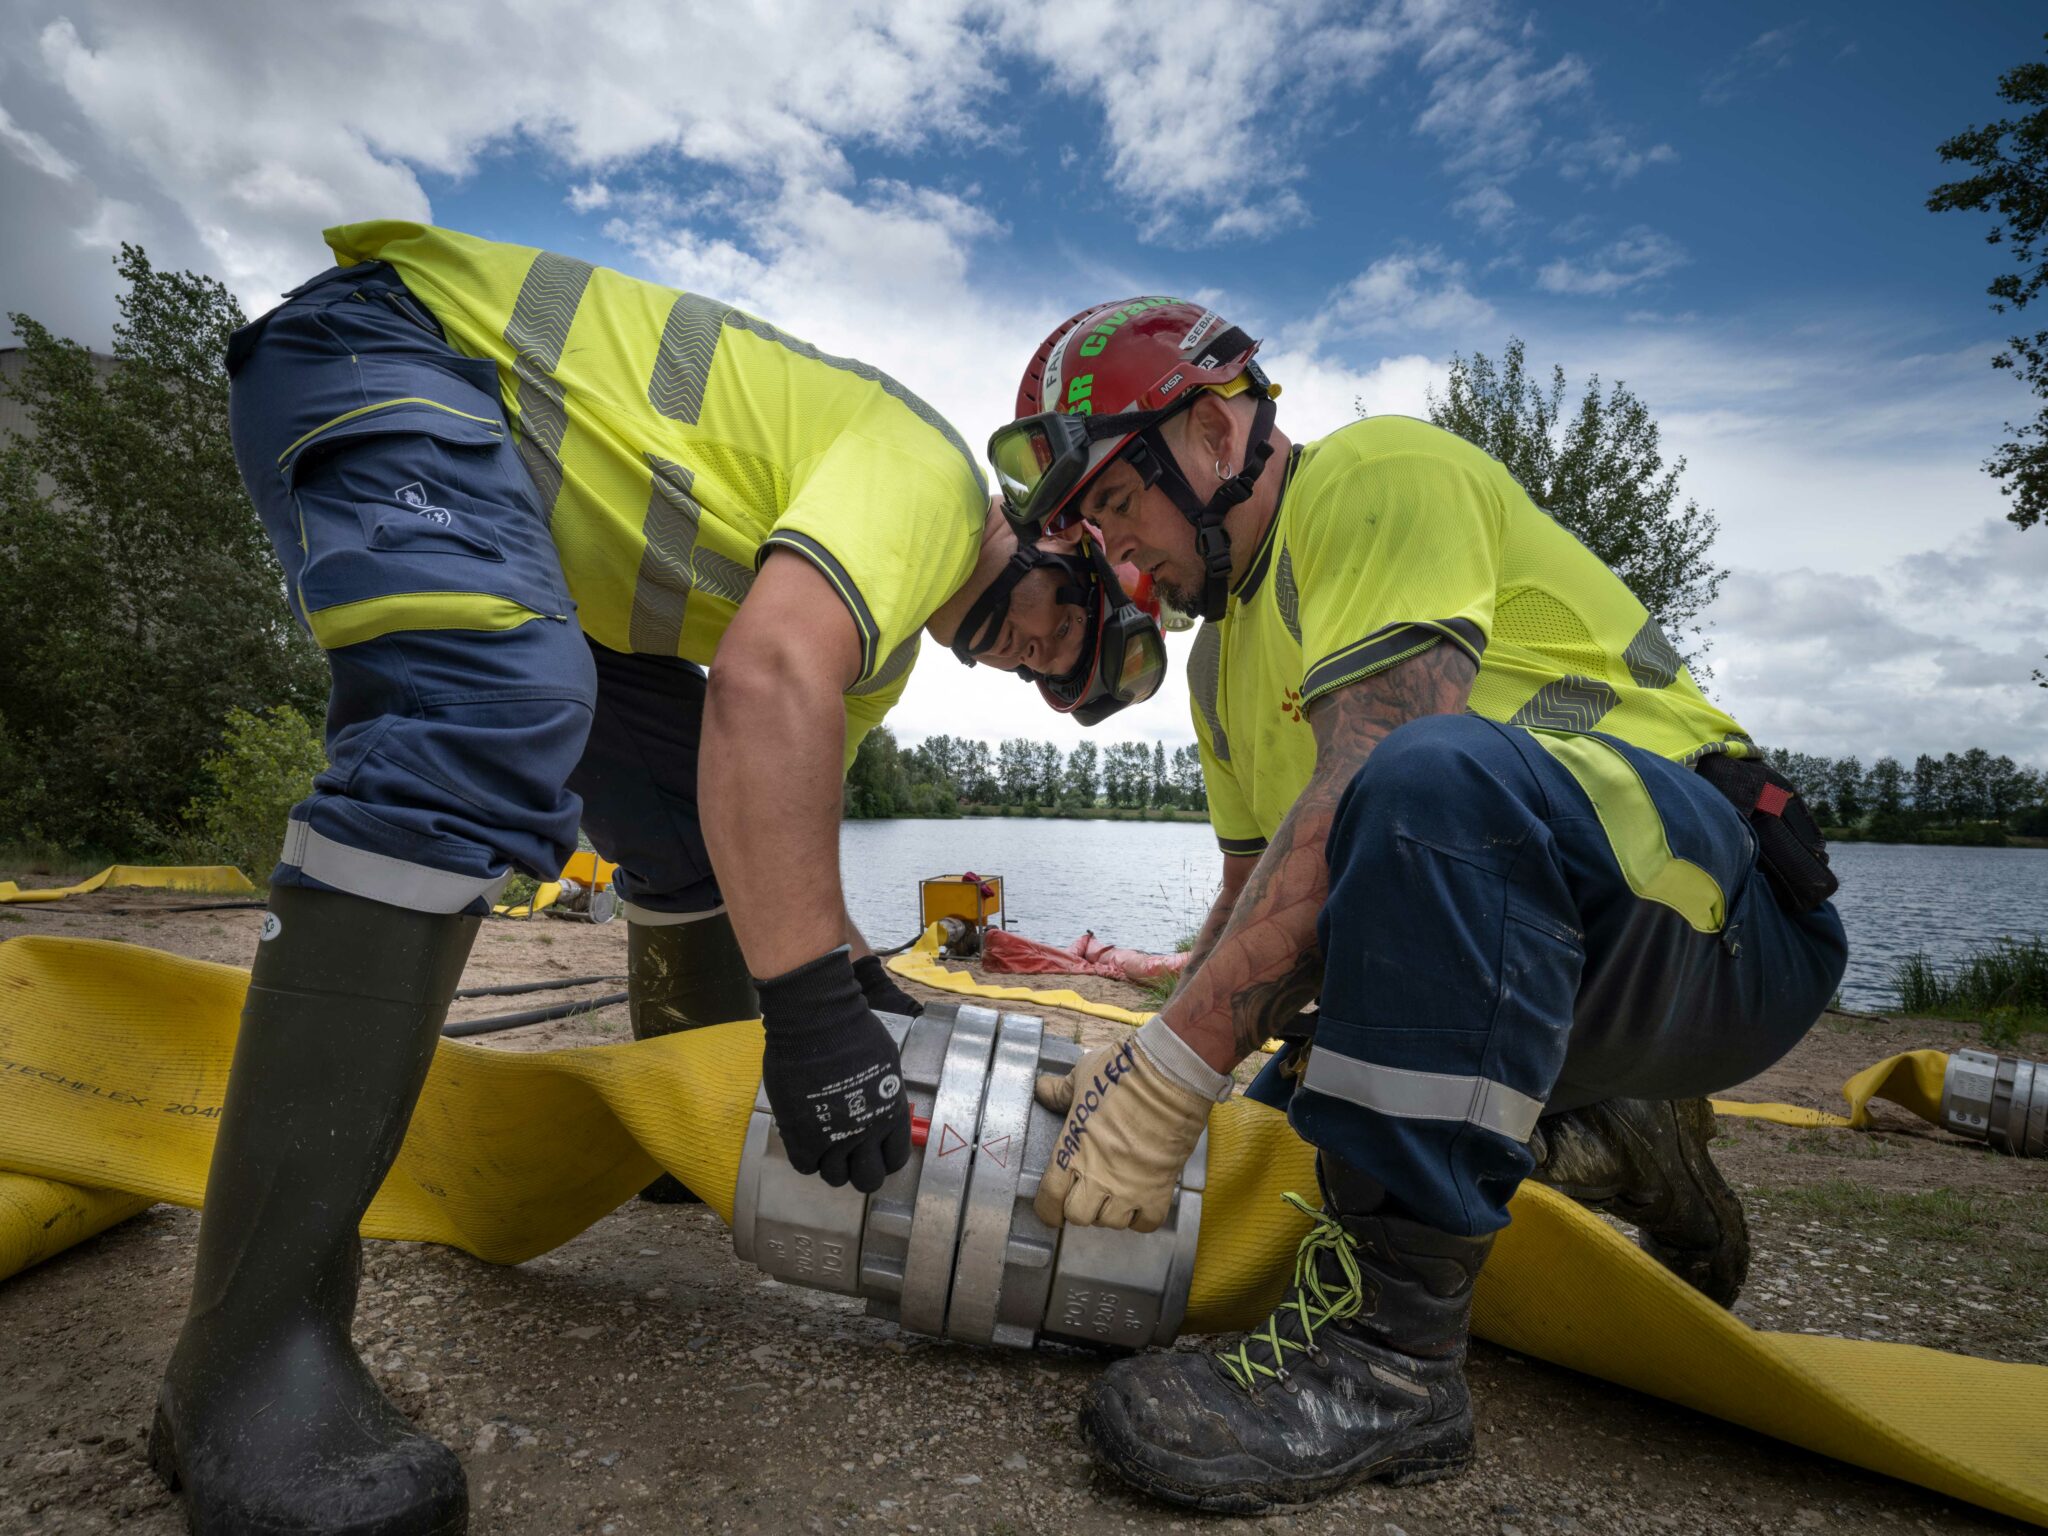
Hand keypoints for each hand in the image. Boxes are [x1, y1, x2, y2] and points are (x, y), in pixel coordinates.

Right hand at [756, 947, 911, 1192]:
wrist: (817, 1020)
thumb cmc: (853, 1031)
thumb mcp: (886, 1065)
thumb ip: (885, 1095)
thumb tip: (881, 1109)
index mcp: (892, 1115)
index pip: (896, 1160)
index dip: (883, 1159)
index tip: (873, 1151)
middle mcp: (867, 1133)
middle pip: (868, 1179)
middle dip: (859, 1170)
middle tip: (849, 1155)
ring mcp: (833, 1138)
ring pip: (834, 1178)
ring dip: (830, 1165)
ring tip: (824, 1145)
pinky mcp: (801, 1136)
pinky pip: (805, 1166)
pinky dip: (806, 1157)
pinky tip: (806, 1138)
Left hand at [1031, 1020, 1225, 1231]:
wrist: (1169, 1075)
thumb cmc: (1123, 1072)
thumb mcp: (1082, 1076)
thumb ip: (1060, 1092)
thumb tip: (1042, 1089)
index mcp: (1071, 1150)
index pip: (1049, 1199)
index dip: (1048, 1208)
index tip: (1052, 1206)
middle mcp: (1097, 1175)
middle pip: (1078, 1217)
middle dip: (1080, 1208)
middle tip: (1087, 1194)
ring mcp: (1128, 1186)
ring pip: (1112, 1222)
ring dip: (1112, 1211)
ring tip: (1116, 1193)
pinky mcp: (1158, 1189)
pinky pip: (1146, 1223)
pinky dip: (1142, 1216)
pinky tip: (1141, 1198)